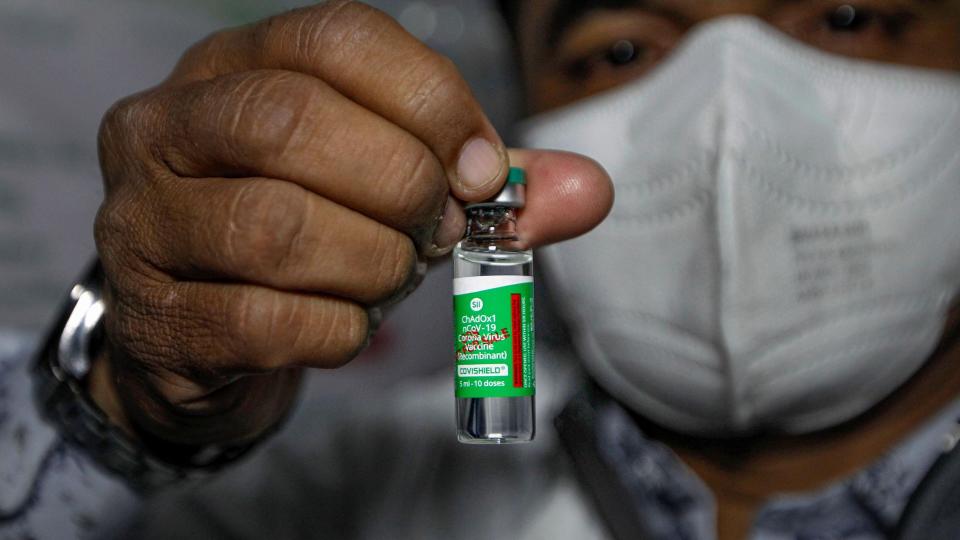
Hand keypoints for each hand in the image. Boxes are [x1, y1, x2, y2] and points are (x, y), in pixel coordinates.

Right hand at [91, 1, 612, 447]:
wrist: (204, 334)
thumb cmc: (307, 235)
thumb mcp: (387, 185)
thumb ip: (484, 183)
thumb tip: (591, 190)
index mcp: (234, 67)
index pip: (336, 39)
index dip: (428, 100)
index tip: (479, 170)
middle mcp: (167, 128)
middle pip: (294, 123)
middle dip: (400, 185)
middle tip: (436, 229)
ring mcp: (143, 223)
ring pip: (275, 228)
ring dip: (372, 265)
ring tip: (389, 276)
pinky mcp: (154, 317)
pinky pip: (265, 323)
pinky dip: (337, 331)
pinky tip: (345, 324)